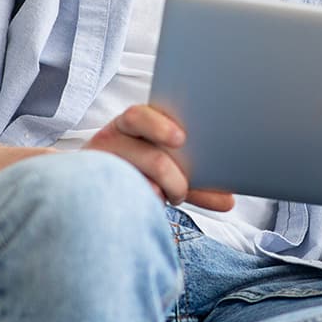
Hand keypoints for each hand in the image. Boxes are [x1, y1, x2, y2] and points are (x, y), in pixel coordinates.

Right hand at [84, 104, 234, 210]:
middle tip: (182, 191)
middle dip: (169, 173)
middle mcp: (111, 139)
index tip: (182, 139)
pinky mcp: (91, 185)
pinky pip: (114, 194)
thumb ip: (199, 183)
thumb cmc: (144, 174)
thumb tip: (230, 201)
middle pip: (140, 153)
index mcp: (132, 124)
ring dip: (157, 190)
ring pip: (127, 175)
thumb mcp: (172, 173)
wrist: (94, 188)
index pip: (138, 116)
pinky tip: (151, 205)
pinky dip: (138, 200)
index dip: (159, 126)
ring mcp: (98, 163)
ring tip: (172, 198)